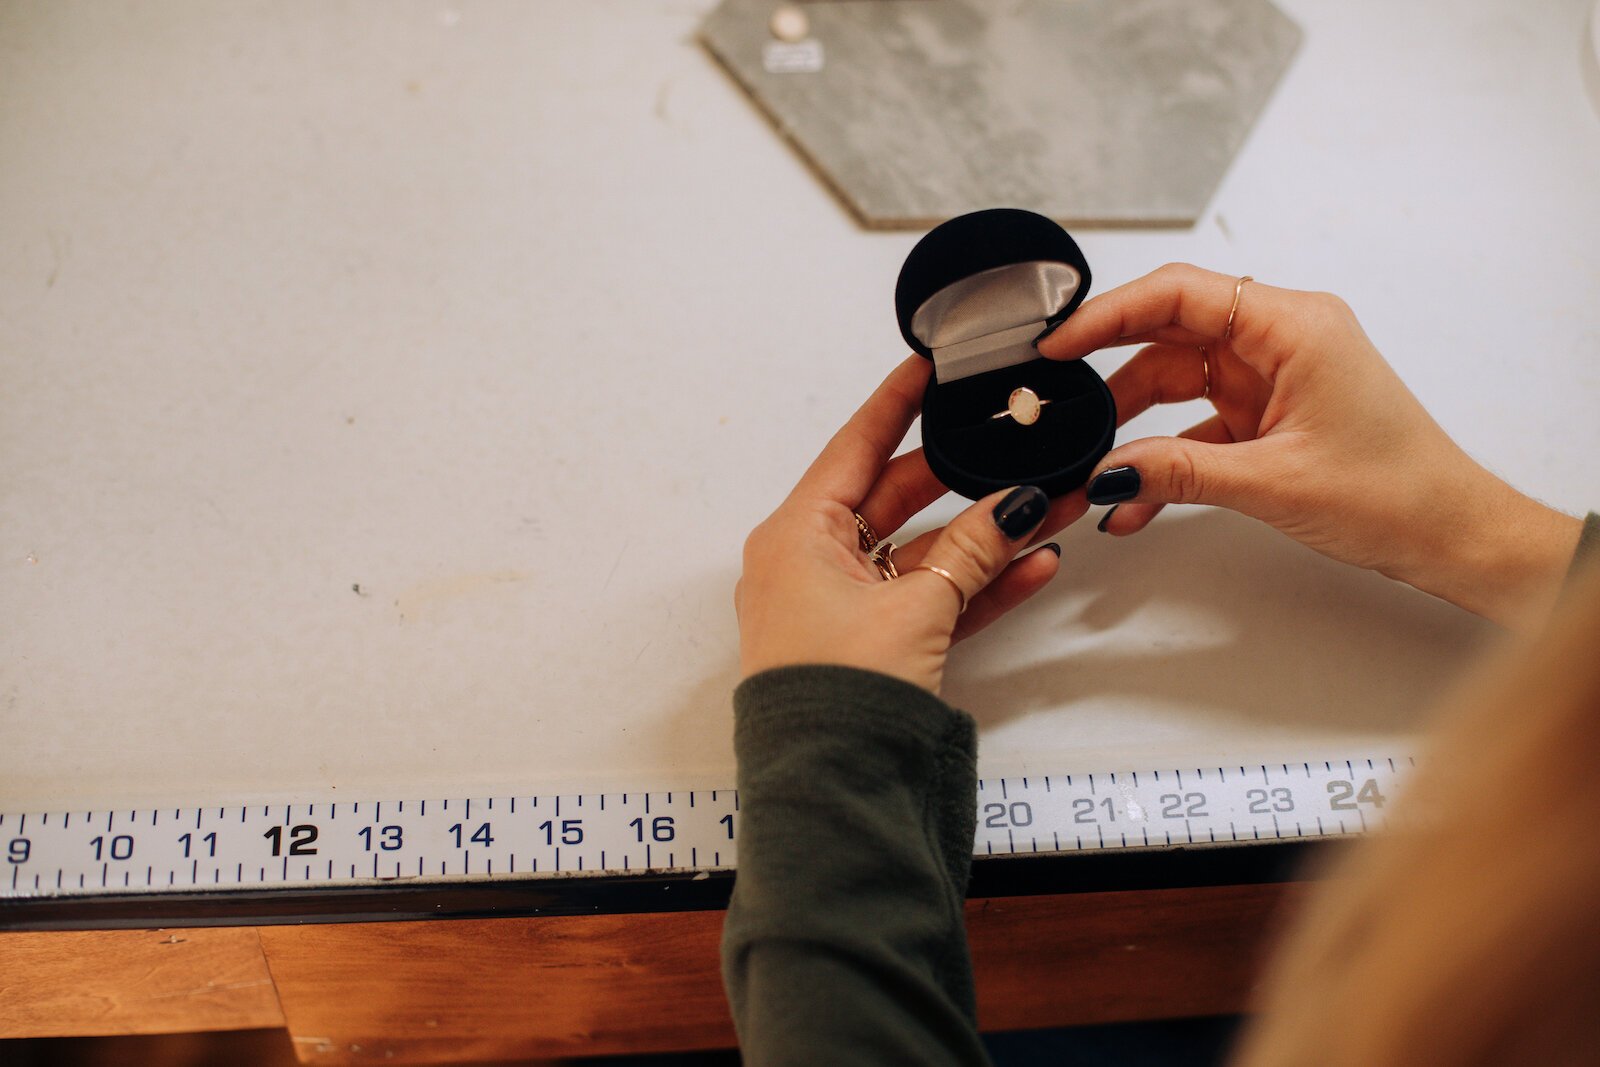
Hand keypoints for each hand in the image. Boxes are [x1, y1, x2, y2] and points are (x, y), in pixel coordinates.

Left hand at [736, 356, 1083, 693]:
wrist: (831, 789)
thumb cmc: (836, 692)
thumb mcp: (914, 608)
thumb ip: (971, 551)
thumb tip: (1015, 506)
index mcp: (796, 536)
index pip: (854, 448)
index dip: (894, 404)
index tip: (928, 365)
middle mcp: (813, 564)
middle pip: (896, 500)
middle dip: (963, 479)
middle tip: (1010, 444)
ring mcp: (845, 607)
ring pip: (924, 554)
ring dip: (984, 537)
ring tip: (1048, 507)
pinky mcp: (875, 648)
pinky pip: (932, 602)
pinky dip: (977, 587)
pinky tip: (1034, 565)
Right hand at [1038, 263, 1581, 630]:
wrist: (1449, 533)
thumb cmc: (1396, 491)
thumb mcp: (1273, 483)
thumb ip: (1180, 472)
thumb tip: (1109, 471)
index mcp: (1293, 326)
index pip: (1179, 294)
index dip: (1109, 313)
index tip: (1058, 343)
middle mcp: (1280, 339)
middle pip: (1169, 335)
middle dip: (1108, 372)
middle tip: (1054, 397)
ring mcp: (1272, 377)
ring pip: (1176, 383)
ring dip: (1132, 426)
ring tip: (1092, 466)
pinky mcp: (1268, 415)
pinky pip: (1196, 425)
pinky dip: (1164, 459)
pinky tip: (1134, 501)